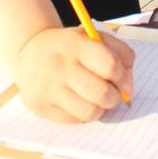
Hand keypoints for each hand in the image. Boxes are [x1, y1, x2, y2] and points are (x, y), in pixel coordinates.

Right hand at [12, 26, 134, 121]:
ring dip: (99, 108)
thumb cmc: (69, 46)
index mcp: (76, 44)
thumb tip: (128, 87)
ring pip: (90, 113)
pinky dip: (82, 113)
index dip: (122, 76)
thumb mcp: (94, 37)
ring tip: (95, 98)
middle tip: (111, 92)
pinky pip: (74, 120)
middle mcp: (61, 66)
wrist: (29, 51)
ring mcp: (49, 88)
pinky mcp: (41, 107)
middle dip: (114, 97)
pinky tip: (76, 100)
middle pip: (102, 94)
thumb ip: (120, 54)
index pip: (110, 66)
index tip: (121, 78)